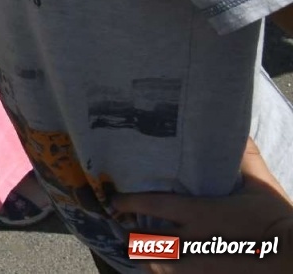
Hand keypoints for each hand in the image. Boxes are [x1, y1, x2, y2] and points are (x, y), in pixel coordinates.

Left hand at [114, 139, 292, 270]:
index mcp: (197, 213)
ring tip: (139, 250)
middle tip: (123, 226)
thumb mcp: (260, 186)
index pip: (149, 205)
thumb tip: (237, 131)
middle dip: (130, 233)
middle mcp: (190, 240)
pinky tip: (164, 268)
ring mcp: (198, 265)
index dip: (126, 203)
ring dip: (145, 256)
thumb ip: (244, 158)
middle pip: (144, 238)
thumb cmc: (278, 221)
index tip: (115, 200)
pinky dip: (165, 272)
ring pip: (155, 264)